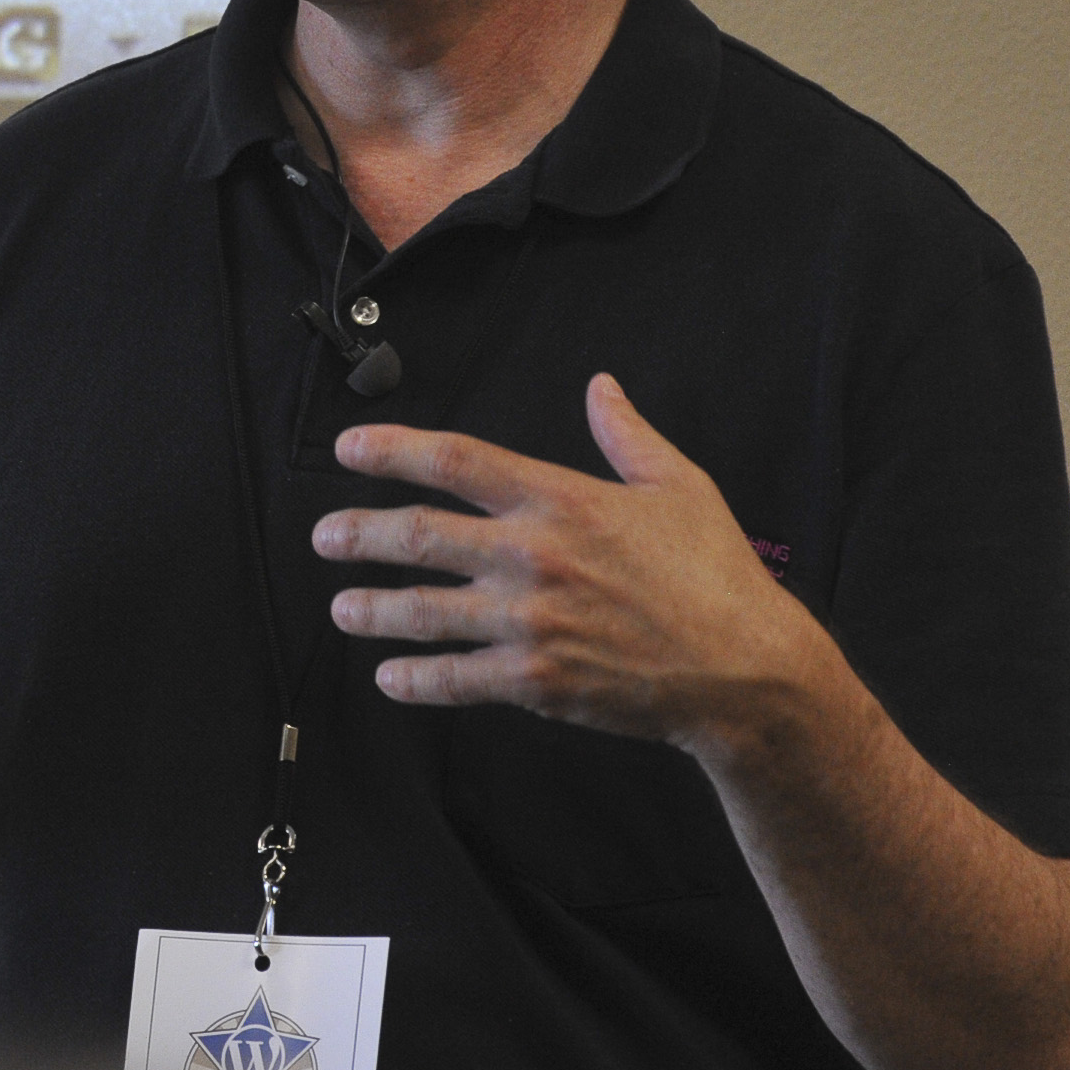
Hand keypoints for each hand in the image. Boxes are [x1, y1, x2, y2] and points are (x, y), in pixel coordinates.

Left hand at [311, 373, 831, 755]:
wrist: (745, 671)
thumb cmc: (718, 576)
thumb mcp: (680, 486)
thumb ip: (627, 435)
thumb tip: (602, 387)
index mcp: (561, 499)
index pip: (457, 461)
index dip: (393, 450)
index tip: (347, 449)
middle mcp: (533, 555)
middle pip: (421, 537)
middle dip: (361, 535)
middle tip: (324, 537)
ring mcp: (529, 622)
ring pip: (425, 612)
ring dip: (373, 610)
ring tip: (341, 607)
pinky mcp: (536, 681)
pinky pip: (457, 679)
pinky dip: (417, 680)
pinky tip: (392, 677)